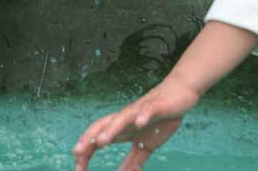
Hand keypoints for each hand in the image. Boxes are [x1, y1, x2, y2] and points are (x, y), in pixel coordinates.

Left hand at [72, 74, 200, 170]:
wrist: (180, 95)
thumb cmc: (160, 120)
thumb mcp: (146, 146)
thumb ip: (133, 162)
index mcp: (122, 128)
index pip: (99, 138)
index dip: (87, 151)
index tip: (78, 168)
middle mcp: (126, 118)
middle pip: (103, 125)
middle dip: (89, 139)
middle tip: (77, 153)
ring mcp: (139, 111)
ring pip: (121, 118)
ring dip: (111, 129)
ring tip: (101, 141)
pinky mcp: (155, 106)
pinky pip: (147, 111)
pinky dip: (142, 116)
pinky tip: (139, 123)